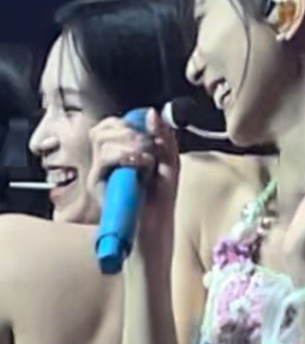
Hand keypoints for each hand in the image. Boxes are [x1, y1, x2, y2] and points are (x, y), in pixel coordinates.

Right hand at [87, 109, 178, 246]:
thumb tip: (151, 112)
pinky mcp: (96, 186)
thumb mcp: (169, 163)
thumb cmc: (159, 200)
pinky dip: (127, 157)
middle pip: (102, 130)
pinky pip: (104, 160)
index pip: (109, 125)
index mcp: (118, 154)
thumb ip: (163, 137)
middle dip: (129, 132)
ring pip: (102, 142)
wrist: (154, 231)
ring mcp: (98, 174)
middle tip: (148, 148)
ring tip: (147, 161)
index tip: (147, 133)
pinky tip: (142, 166)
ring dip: (130, 144)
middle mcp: (104, 162)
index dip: (126, 122)